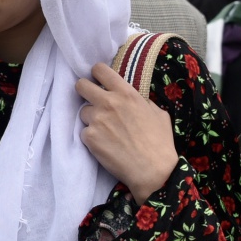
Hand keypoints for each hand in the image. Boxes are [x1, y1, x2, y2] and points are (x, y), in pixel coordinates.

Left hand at [77, 63, 177, 204]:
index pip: (100, 70)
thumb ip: (140, 101)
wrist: (153, 170)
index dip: (96, 74)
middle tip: (91, 101)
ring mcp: (97, 120)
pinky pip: (84, 132)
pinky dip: (92, 138)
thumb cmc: (159, 142)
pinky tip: (105, 145)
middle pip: (81, 86)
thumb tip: (132, 100)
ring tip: (106, 132)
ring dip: (91, 119)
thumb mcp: (157, 113)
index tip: (98, 81)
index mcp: (126, 93)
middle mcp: (108, 102)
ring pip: (83, 112)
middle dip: (84, 91)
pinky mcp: (89, 137)